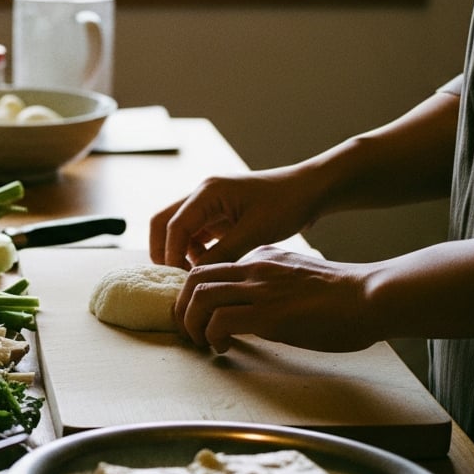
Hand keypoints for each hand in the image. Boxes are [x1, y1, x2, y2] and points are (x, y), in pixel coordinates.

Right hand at [150, 168, 321, 268]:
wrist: (310, 191)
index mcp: (208, 192)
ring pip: (177, 231)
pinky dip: (195, 253)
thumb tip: (197, 278)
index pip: (173, 225)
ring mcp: (209, 204)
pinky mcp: (218, 215)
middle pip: (163, 223)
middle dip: (163, 252)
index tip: (179, 282)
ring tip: (194, 279)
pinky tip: (210, 269)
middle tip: (176, 281)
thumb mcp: (255, 233)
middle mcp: (202, 195)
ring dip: (179, 254)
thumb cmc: (286, 205)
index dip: (171, 255)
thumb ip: (223, 254)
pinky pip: (195, 235)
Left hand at [173, 246, 381, 352]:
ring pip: (199, 297)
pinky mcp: (268, 314)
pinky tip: (223, 348)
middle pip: (194, 277)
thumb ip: (275, 283)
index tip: (200, 316)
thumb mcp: (300, 277)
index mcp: (263, 259)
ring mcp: (260, 289)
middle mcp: (255, 268)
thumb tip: (257, 307)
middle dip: (182, 306)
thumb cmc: (346, 296)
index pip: (213, 268)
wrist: (372, 296)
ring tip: (201, 342)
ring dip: (192, 323)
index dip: (197, 294)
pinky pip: (220, 321)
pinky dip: (212, 336)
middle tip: (189, 330)